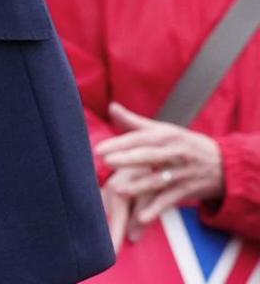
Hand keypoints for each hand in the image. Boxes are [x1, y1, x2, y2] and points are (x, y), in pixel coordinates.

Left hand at [100, 102, 226, 240]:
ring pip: (158, 180)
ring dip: (138, 186)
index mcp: (167, 136)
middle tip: (107, 162)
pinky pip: (170, 201)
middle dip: (129, 159)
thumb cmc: (186, 145)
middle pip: (150, 156)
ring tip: (117, 190)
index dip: (120, 143)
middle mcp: (175, 153)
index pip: (141, 138)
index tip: (99, 149)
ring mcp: (182, 173)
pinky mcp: (188, 191)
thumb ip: (136, 122)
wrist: (226, 165)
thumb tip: (112, 107)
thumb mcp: (165, 131)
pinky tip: (141, 217)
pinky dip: (156, 209)